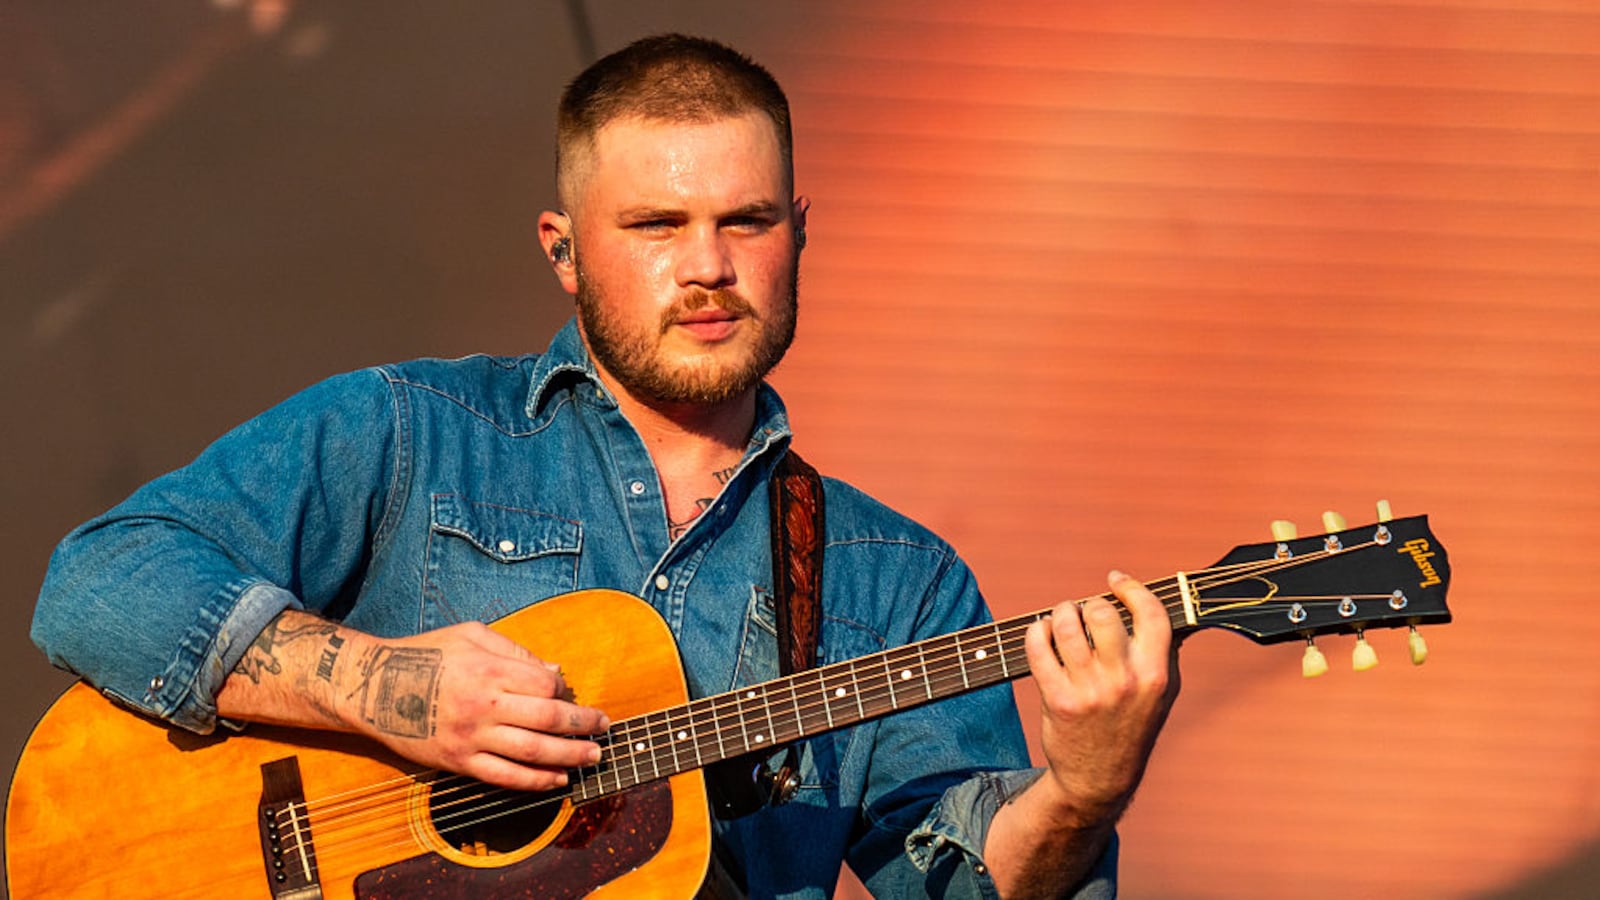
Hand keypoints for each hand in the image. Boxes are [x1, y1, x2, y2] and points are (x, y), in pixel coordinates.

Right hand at [339, 622, 609, 790]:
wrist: (372, 688)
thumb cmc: (424, 653)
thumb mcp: (469, 634)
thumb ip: (514, 650)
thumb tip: (555, 670)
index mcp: (488, 669)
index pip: (544, 682)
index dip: (564, 688)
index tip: (571, 693)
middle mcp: (484, 704)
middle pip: (548, 718)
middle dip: (583, 724)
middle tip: (605, 726)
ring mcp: (471, 737)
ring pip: (533, 752)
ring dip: (570, 756)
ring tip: (594, 756)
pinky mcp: (459, 763)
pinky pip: (505, 777)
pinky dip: (536, 781)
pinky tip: (559, 780)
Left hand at [1023, 570, 1179, 823]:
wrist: (1100, 778)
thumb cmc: (1131, 725)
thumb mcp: (1161, 693)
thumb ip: (1164, 651)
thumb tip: (1154, 604)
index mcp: (1156, 674)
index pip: (1151, 613)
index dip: (1132, 588)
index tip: (1115, 580)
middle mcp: (1125, 680)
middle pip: (1102, 612)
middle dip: (1088, 604)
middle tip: (1083, 612)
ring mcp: (1090, 691)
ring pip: (1066, 625)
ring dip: (1060, 614)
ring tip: (1061, 620)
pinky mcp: (1058, 700)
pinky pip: (1038, 648)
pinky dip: (1036, 632)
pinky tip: (1042, 634)